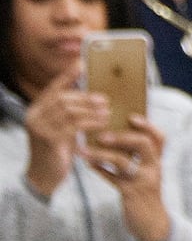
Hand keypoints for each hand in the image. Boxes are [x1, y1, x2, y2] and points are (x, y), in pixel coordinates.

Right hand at [23, 68, 108, 197]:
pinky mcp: (48, 141)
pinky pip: (73, 127)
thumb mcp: (63, 128)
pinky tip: (103, 124)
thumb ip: (71, 112)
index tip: (83, 63)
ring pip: (69, 111)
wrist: (45, 177)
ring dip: (91, 110)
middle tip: (105, 100)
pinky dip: (91, 123)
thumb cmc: (59, 150)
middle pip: (63, 98)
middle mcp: (35, 116)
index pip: (54, 87)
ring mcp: (39, 128)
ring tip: (107, 112)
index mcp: (37, 109)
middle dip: (86, 97)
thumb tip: (96, 95)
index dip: (69, 75)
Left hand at [79, 114, 169, 240]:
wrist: (152, 223)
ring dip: (102, 153)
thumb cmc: (144, 194)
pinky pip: (112, 178)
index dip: (147, 125)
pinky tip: (88, 164)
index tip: (130, 117)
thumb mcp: (146, 174)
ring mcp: (143, 181)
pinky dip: (99, 169)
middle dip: (121, 136)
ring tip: (84, 150)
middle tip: (100, 134)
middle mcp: (153, 168)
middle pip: (142, 144)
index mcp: (157, 161)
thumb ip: (136, 158)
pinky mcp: (131, 193)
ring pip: (123, 161)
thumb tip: (112, 137)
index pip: (159, 138)